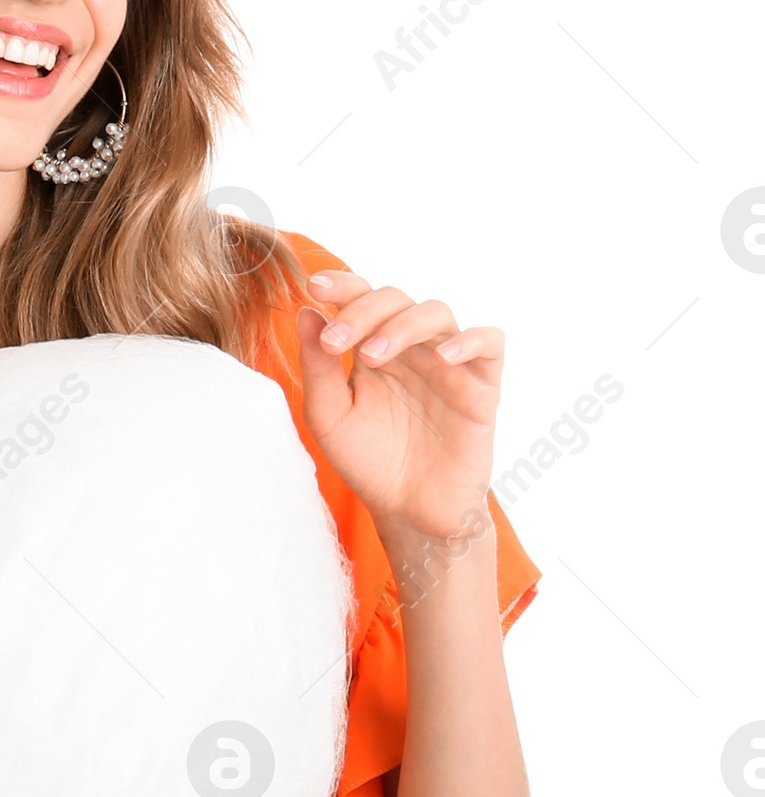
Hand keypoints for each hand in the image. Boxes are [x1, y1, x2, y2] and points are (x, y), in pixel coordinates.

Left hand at [295, 270, 502, 548]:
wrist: (410, 510)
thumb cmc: (369, 462)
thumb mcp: (330, 417)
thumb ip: (317, 367)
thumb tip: (306, 312)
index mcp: (373, 348)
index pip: (360, 300)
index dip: (341, 286)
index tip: (313, 286)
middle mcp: (411, 347)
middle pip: (395, 299)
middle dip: (362, 311)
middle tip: (336, 342)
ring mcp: (448, 362)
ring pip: (437, 312)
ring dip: (403, 325)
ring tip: (373, 355)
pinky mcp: (482, 384)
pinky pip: (490, 343)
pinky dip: (469, 340)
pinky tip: (443, 356)